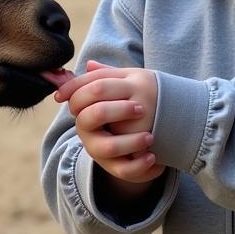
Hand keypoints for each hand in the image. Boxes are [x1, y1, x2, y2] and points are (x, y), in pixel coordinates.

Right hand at [55, 61, 163, 185]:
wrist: (134, 144)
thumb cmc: (122, 113)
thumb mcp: (115, 94)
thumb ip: (104, 79)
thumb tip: (90, 63)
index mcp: (84, 111)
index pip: (81, 97)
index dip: (101, 91)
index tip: (130, 91)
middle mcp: (87, 132)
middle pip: (93, 116)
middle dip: (118, 110)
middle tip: (142, 109)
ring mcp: (100, 152)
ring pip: (109, 147)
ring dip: (132, 140)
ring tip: (151, 136)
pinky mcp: (116, 169)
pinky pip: (124, 170)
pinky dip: (140, 165)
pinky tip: (153, 156)